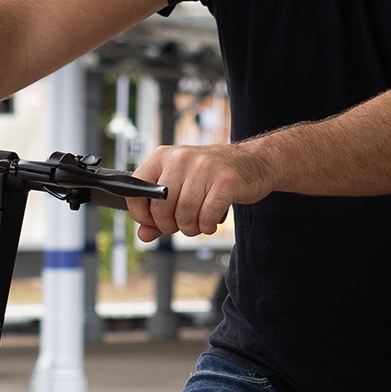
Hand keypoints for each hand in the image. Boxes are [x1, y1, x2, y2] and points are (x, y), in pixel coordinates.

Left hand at [125, 141, 273, 240]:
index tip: (154, 221)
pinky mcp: (225, 181)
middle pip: (162, 208)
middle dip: (170, 226)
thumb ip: (158, 213)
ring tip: (198, 222)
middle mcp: (181, 158)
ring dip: (191, 228)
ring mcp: (204, 167)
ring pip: (184, 215)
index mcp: (163, 156)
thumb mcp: (180, 188)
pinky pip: (206, 216)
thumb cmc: (211, 178)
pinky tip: (211, 222)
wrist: (253, 162)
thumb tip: (143, 235)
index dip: (142, 214)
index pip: (137, 190)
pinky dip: (207, 226)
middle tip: (183, 223)